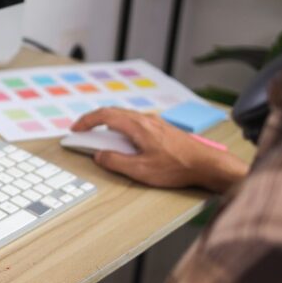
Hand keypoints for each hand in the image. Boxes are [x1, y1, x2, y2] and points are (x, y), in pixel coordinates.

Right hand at [72, 108, 247, 192]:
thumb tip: (100, 156)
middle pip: (113, 112)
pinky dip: (121, 126)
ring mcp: (155, 122)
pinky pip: (135, 121)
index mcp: (137, 126)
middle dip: (94, 120)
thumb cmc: (177, 167)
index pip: (104, 115)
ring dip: (108, 123)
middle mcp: (145, 119)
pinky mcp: (162, 128)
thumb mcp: (140, 170)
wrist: (206, 164)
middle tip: (82, 131)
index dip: (86, 121)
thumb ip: (116, 162)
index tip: (75, 129)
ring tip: (99, 136)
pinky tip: (123, 139)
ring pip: (124, 116)